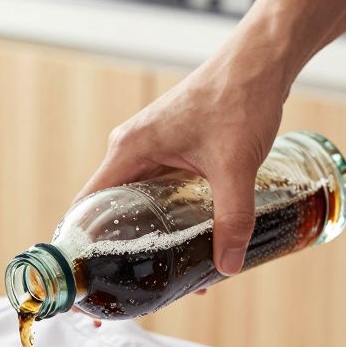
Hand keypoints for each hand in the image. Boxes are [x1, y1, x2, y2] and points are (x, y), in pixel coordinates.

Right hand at [77, 50, 288, 274]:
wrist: (261, 60)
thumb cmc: (240, 99)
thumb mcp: (235, 167)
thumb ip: (232, 219)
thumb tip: (226, 267)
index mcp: (129, 149)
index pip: (87, 206)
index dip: (83, 245)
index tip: (91, 279)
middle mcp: (131, 148)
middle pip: (111, 208)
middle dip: (124, 250)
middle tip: (139, 286)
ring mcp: (150, 147)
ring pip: (138, 201)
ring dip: (150, 234)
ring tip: (171, 272)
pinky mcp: (171, 146)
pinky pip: (157, 189)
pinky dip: (167, 216)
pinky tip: (190, 239)